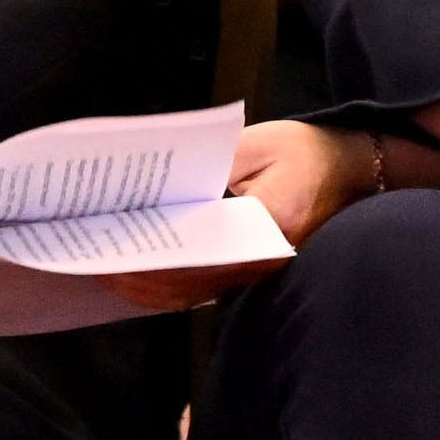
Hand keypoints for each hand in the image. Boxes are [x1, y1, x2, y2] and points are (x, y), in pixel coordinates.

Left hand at [115, 118, 371, 310]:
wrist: (351, 170)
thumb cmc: (305, 152)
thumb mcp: (255, 144)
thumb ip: (207, 167)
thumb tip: (155, 192)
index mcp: (268, 226)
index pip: (197, 255)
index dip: (149, 257)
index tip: (109, 247)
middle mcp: (263, 261)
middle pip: (186, 283)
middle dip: (134, 274)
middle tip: (89, 258)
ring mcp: (257, 273)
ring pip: (190, 294)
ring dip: (143, 286)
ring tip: (100, 268)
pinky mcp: (249, 273)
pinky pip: (200, 289)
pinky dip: (163, 286)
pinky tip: (131, 273)